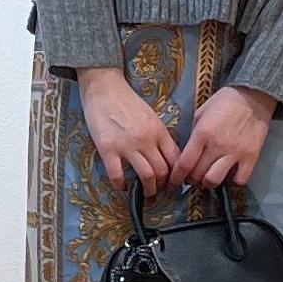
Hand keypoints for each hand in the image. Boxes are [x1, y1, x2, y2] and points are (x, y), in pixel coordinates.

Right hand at [78, 68, 180, 194]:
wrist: (105, 88)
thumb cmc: (127, 101)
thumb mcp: (151, 116)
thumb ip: (158, 135)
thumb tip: (166, 155)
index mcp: (159, 131)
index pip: (175, 159)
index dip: (177, 174)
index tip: (174, 181)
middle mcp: (146, 140)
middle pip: (163, 171)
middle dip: (163, 185)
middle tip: (160, 190)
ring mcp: (127, 145)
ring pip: (146, 176)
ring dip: (148, 189)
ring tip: (146, 193)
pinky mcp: (108, 149)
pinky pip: (117, 175)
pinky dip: (121, 185)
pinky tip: (121, 187)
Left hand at [167, 84, 276, 190]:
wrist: (253, 96)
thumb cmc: (224, 102)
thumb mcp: (201, 113)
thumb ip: (193, 134)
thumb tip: (188, 153)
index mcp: (202, 133)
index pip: (185, 163)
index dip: (177, 177)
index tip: (174, 182)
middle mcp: (217, 145)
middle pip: (197, 174)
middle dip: (191, 179)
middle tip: (191, 177)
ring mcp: (235, 153)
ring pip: (215, 180)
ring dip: (208, 182)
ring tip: (208, 177)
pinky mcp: (251, 157)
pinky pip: (239, 180)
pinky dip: (233, 181)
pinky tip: (230, 174)